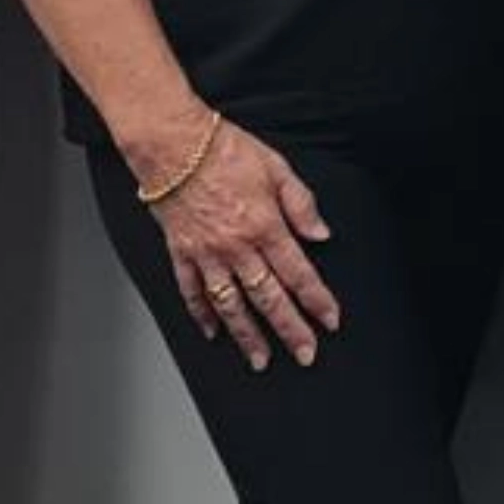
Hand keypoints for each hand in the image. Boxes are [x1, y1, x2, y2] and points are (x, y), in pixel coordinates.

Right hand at [138, 114, 339, 370]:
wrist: (173, 144)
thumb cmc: (226, 150)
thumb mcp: (277, 167)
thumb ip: (302, 204)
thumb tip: (321, 235)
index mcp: (266, 226)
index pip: (298, 273)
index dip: (317, 300)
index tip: (330, 321)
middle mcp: (237, 247)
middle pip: (269, 298)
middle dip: (289, 330)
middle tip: (304, 354)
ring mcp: (207, 254)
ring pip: (231, 305)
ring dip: (248, 335)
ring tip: (260, 359)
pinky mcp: (181, 253)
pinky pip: (192, 292)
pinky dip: (202, 315)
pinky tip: (213, 332)